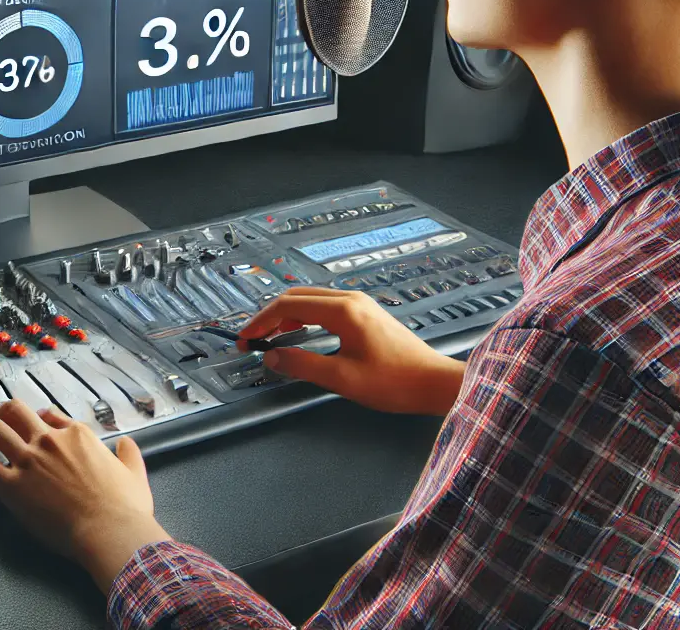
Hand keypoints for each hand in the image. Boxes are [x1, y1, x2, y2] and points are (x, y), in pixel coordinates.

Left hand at [0, 399, 169, 592]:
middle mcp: (49, 441)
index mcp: (77, 435)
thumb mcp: (134, 473)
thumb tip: (127, 445)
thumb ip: (129, 455)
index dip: (39, 418)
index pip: (50, 415)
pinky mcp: (12, 485)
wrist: (109, 530)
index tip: (35, 423)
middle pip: (15, 411)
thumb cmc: (123, 507)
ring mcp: (28, 460)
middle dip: (3, 412)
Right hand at [238, 287, 465, 414]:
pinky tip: (299, 333)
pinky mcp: (366, 313)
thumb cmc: (393, 383)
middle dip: (269, 316)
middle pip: (297, 297)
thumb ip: (302, 365)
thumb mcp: (342, 379)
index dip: (260, 322)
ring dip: (286, 315)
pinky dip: (304, 316)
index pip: (288, 306)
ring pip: (311, 300)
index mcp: (342, 311)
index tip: (244, 339)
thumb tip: (271, 358)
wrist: (435, 383)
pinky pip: (325, 306)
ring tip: (270, 337)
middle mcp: (350, 299)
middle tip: (252, 338)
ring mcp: (360, 304)